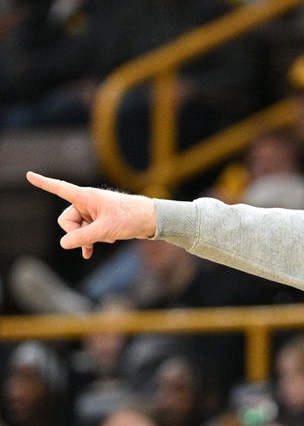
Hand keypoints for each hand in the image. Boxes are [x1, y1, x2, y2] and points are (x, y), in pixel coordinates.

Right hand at [26, 171, 156, 258]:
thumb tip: (63, 244)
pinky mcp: (100, 220)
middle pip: (67, 220)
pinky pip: (87, 232)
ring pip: (78, 229)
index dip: (44, 183)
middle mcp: (87, 202)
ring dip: (88, 238)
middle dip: (77, 233)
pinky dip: (90, 240)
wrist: (152, 220)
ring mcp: (93, 211)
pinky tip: (94, 250)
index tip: (29, 175)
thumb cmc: (130, 218)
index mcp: (86, 197)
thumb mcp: (105, 230)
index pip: (60, 189)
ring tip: (107, 240)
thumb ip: (82, 238)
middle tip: (94, 239)